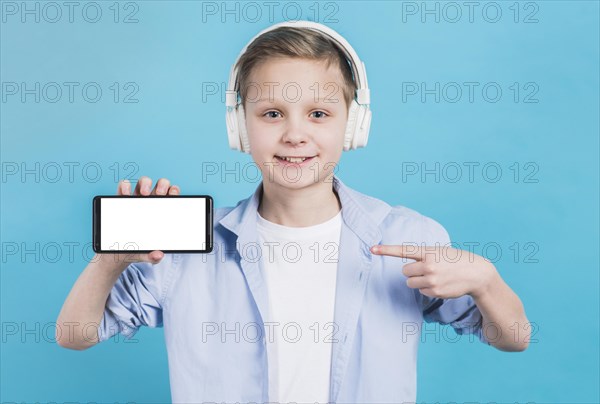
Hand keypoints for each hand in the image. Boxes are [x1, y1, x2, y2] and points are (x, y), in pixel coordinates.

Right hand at [94, 176, 180, 269]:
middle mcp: (151, 202)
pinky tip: (125, 193)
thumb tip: (159, 255)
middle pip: (161, 184)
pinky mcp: (121, 200)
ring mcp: (136, 199)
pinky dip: (124, 186)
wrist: (117, 252)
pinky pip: (123, 187)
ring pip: (144, 182)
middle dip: (163, 185)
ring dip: (145, 183)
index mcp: (161, 212)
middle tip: (160, 195)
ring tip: (144, 193)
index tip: (173, 196)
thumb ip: (153, 256)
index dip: (174, 191)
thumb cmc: (137, 249)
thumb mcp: (146, 254)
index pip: (172, 196)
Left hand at [370, 244, 496, 298]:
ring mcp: (431, 280)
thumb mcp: (439, 252)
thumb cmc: (454, 260)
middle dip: (412, 271)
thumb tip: (407, 269)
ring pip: (410, 282)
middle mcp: (428, 265)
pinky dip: (427, 288)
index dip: (386, 250)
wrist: (476, 273)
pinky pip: (420, 291)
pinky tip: (439, 284)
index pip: (403, 250)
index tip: (372, 249)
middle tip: (427, 269)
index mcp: (428, 252)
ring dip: (418, 280)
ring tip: (434, 276)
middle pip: (405, 271)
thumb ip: (423, 256)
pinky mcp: (435, 291)